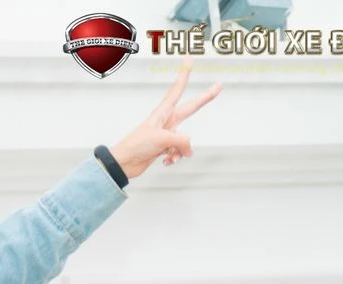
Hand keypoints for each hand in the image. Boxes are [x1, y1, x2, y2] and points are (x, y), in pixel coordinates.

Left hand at [110, 58, 221, 179]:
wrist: (123, 163)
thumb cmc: (137, 145)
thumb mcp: (163, 139)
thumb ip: (182, 141)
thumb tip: (188, 150)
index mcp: (163, 113)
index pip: (177, 90)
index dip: (184, 75)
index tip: (188, 61)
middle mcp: (167, 121)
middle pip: (191, 108)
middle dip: (205, 98)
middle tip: (218, 86)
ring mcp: (166, 134)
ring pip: (185, 139)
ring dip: (180, 150)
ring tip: (168, 155)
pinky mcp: (164, 147)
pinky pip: (178, 152)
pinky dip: (175, 158)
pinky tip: (166, 161)